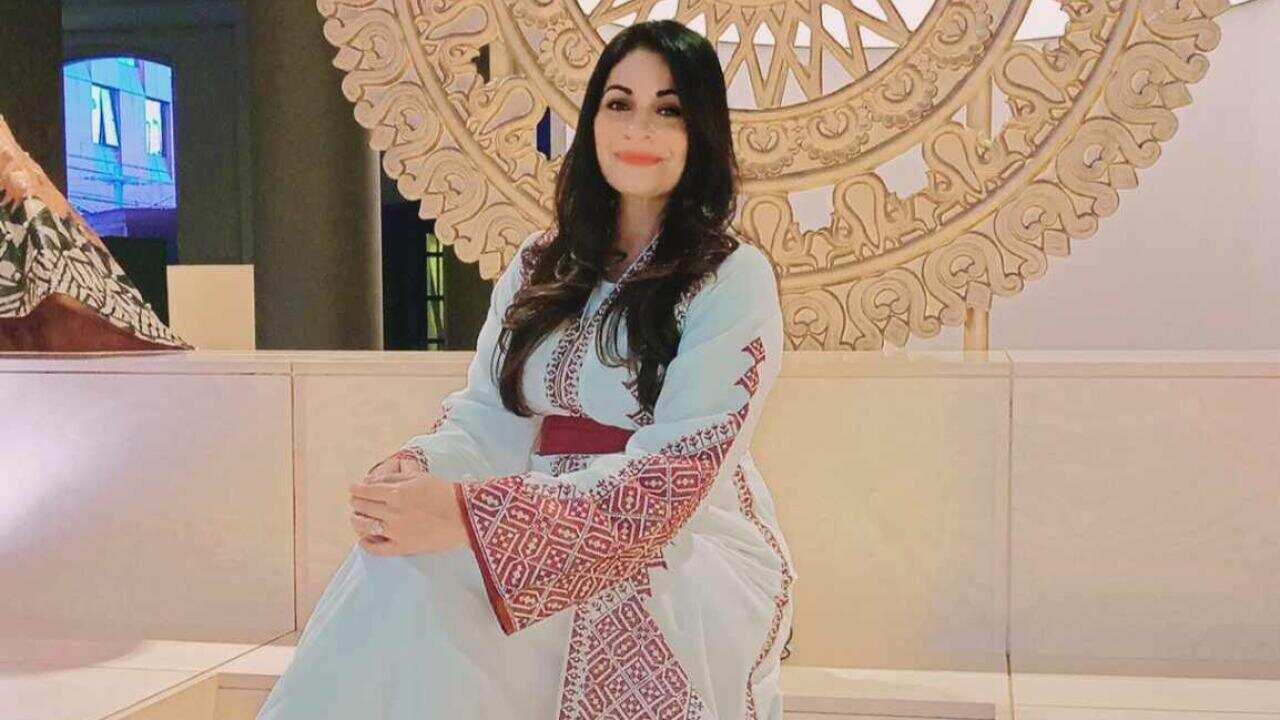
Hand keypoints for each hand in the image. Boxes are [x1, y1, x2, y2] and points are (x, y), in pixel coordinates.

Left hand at [348, 454, 468, 556]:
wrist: (464, 516)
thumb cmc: (444, 493)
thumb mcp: (419, 477)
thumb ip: (395, 477)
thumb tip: (374, 481)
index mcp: (397, 492)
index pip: (366, 491)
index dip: (356, 490)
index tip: (353, 489)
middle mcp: (393, 512)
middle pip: (362, 507)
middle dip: (356, 502)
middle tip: (356, 501)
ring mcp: (396, 531)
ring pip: (364, 526)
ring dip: (357, 520)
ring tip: (357, 518)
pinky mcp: (402, 547)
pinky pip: (376, 548)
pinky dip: (366, 543)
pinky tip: (364, 538)